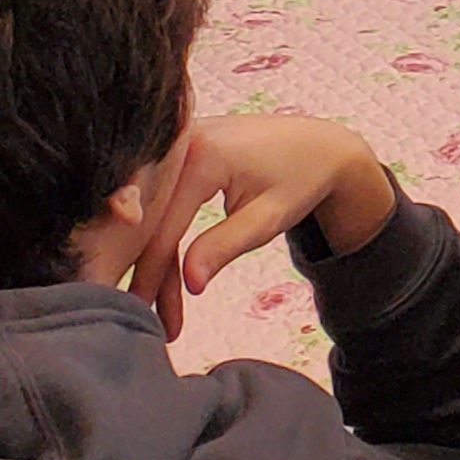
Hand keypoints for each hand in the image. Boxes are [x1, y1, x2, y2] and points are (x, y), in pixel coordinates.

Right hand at [115, 112, 399, 337]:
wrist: (320, 147)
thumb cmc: (299, 181)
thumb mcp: (266, 219)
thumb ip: (225, 246)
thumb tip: (189, 282)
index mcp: (201, 153)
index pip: (164, 224)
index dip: (151, 272)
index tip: (139, 311)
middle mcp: (180, 140)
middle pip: (149, 216)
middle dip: (145, 270)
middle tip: (143, 318)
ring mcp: (177, 142)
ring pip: (152, 210)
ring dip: (151, 257)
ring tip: (158, 307)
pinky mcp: (179, 150)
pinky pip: (161, 197)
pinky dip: (161, 234)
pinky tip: (164, 275)